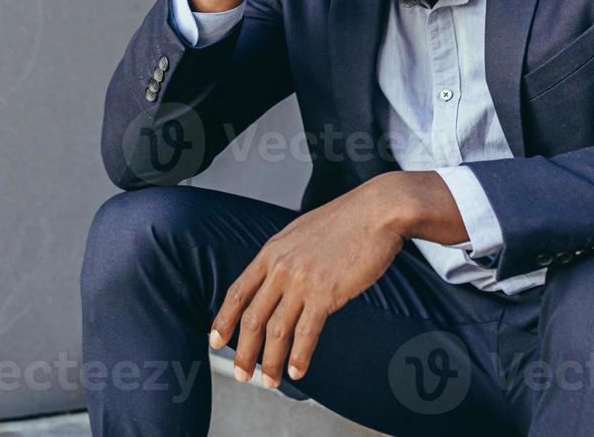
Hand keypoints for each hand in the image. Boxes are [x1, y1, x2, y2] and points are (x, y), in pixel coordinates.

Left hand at [207, 176, 406, 388]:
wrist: (378, 211)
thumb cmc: (347, 220)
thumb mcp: (302, 232)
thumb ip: (286, 255)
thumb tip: (278, 278)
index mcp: (272, 251)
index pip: (238, 292)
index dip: (223, 320)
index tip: (215, 341)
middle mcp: (281, 267)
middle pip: (252, 317)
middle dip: (243, 351)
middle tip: (242, 374)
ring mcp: (302, 281)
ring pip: (276, 330)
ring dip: (269, 361)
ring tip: (268, 382)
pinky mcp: (326, 293)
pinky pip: (306, 333)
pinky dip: (299, 357)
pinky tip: (297, 372)